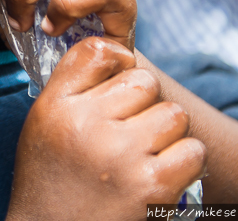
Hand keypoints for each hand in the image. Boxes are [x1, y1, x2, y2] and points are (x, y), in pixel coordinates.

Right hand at [6, 38, 205, 218]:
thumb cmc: (51, 177)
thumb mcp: (44, 121)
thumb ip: (73, 81)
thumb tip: (119, 51)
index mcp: (58, 105)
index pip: (101, 51)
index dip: (118, 64)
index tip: (116, 87)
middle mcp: (88, 125)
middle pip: (146, 82)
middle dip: (144, 104)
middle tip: (128, 132)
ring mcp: (122, 155)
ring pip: (175, 114)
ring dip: (167, 134)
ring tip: (144, 155)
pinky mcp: (153, 186)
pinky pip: (193, 150)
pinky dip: (184, 163)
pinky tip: (162, 174)